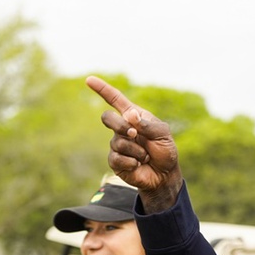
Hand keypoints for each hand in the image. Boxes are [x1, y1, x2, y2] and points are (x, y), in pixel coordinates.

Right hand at [86, 76, 182, 212]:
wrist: (164, 175)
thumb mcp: (163, 134)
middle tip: (134, 134)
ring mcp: (117, 144)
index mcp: (134, 116)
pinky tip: (138, 164)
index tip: (89, 80)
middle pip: (107, 118)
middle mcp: (122, 128)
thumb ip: (147, 124)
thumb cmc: (165, 151)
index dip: (102, 89)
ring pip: (117, 142)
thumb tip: (129, 114)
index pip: (115, 99)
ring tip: (146, 156)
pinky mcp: (115, 160)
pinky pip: (116, 157)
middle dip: (120, 126)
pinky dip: (131, 161)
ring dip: (135, 150)